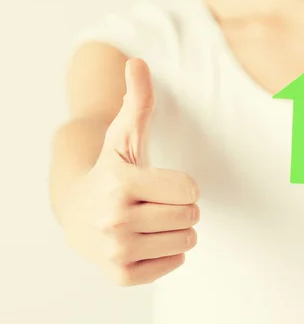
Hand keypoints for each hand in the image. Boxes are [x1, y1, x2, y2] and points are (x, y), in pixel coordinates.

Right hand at [61, 58, 200, 285]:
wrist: (78, 210)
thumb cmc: (112, 168)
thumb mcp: (124, 134)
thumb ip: (138, 99)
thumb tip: (138, 61)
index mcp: (120, 183)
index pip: (191, 189)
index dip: (183, 183)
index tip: (159, 181)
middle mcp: (115, 220)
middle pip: (191, 216)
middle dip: (181, 206)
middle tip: (154, 201)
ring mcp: (117, 252)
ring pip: (187, 240)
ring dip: (177, 228)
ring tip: (149, 218)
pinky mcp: (122, 275)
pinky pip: (174, 264)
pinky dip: (168, 252)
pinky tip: (145, 239)